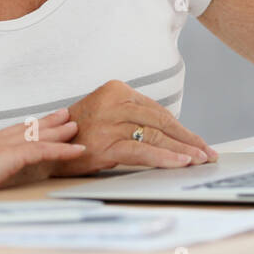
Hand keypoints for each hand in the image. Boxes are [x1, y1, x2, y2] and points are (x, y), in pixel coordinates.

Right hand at [0, 109, 86, 196]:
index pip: (9, 133)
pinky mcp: (12, 156)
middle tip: (63, 113)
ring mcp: (3, 146)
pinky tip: (77, 150)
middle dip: (46, 122)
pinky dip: (63, 150)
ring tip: (74, 125)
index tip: (37, 123)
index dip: (26, 127)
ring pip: (37, 136)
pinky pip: (44, 151)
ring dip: (58, 131)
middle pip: (26, 128)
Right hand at [52, 79, 219, 176]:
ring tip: (200, 160)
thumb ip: (132, 117)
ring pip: (156, 135)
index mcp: (116, 89)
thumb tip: (170, 134)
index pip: (157, 110)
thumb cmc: (80, 134)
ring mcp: (109, 122)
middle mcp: (113, 102)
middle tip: (207, 153)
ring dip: (182, 150)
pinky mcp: (106, 143)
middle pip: (160, 121)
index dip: (181, 128)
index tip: (198, 141)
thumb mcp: (106, 114)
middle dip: (187, 139)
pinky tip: (181, 163)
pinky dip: (165, 157)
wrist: (46, 146)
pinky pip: (143, 150)